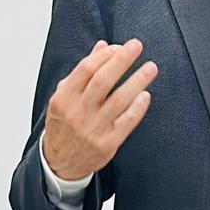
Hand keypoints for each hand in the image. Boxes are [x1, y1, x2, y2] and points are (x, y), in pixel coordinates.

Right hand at [42, 39, 157, 179]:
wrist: (59, 163)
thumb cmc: (64, 125)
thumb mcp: (65, 96)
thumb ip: (84, 71)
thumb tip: (102, 46)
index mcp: (64, 98)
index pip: (86, 69)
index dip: (105, 55)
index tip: (119, 47)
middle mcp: (77, 112)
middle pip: (103, 80)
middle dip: (122, 60)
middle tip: (137, 46)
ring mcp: (92, 129)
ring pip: (118, 100)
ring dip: (137, 81)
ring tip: (150, 68)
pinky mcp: (107, 144)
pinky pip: (126, 122)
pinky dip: (137, 107)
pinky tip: (145, 95)